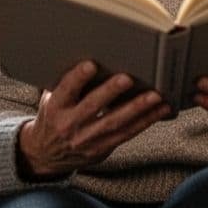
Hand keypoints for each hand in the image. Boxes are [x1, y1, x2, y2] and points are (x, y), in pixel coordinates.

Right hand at [17, 60, 172, 179]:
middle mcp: (69, 124)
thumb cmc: (54, 116)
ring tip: (155, 95)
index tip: (90, 64)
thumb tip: (90, 53)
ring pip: (114, 122)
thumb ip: (67, 83)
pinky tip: (160, 110)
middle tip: (128, 78)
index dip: (77, 78)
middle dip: (111, 92)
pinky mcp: (102, 148)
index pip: (65, 90)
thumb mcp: (51, 99)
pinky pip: (127, 134)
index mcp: (55, 108)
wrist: (47, 154)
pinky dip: (145, 121)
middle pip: (92, 107)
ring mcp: (87, 139)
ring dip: (137, 108)